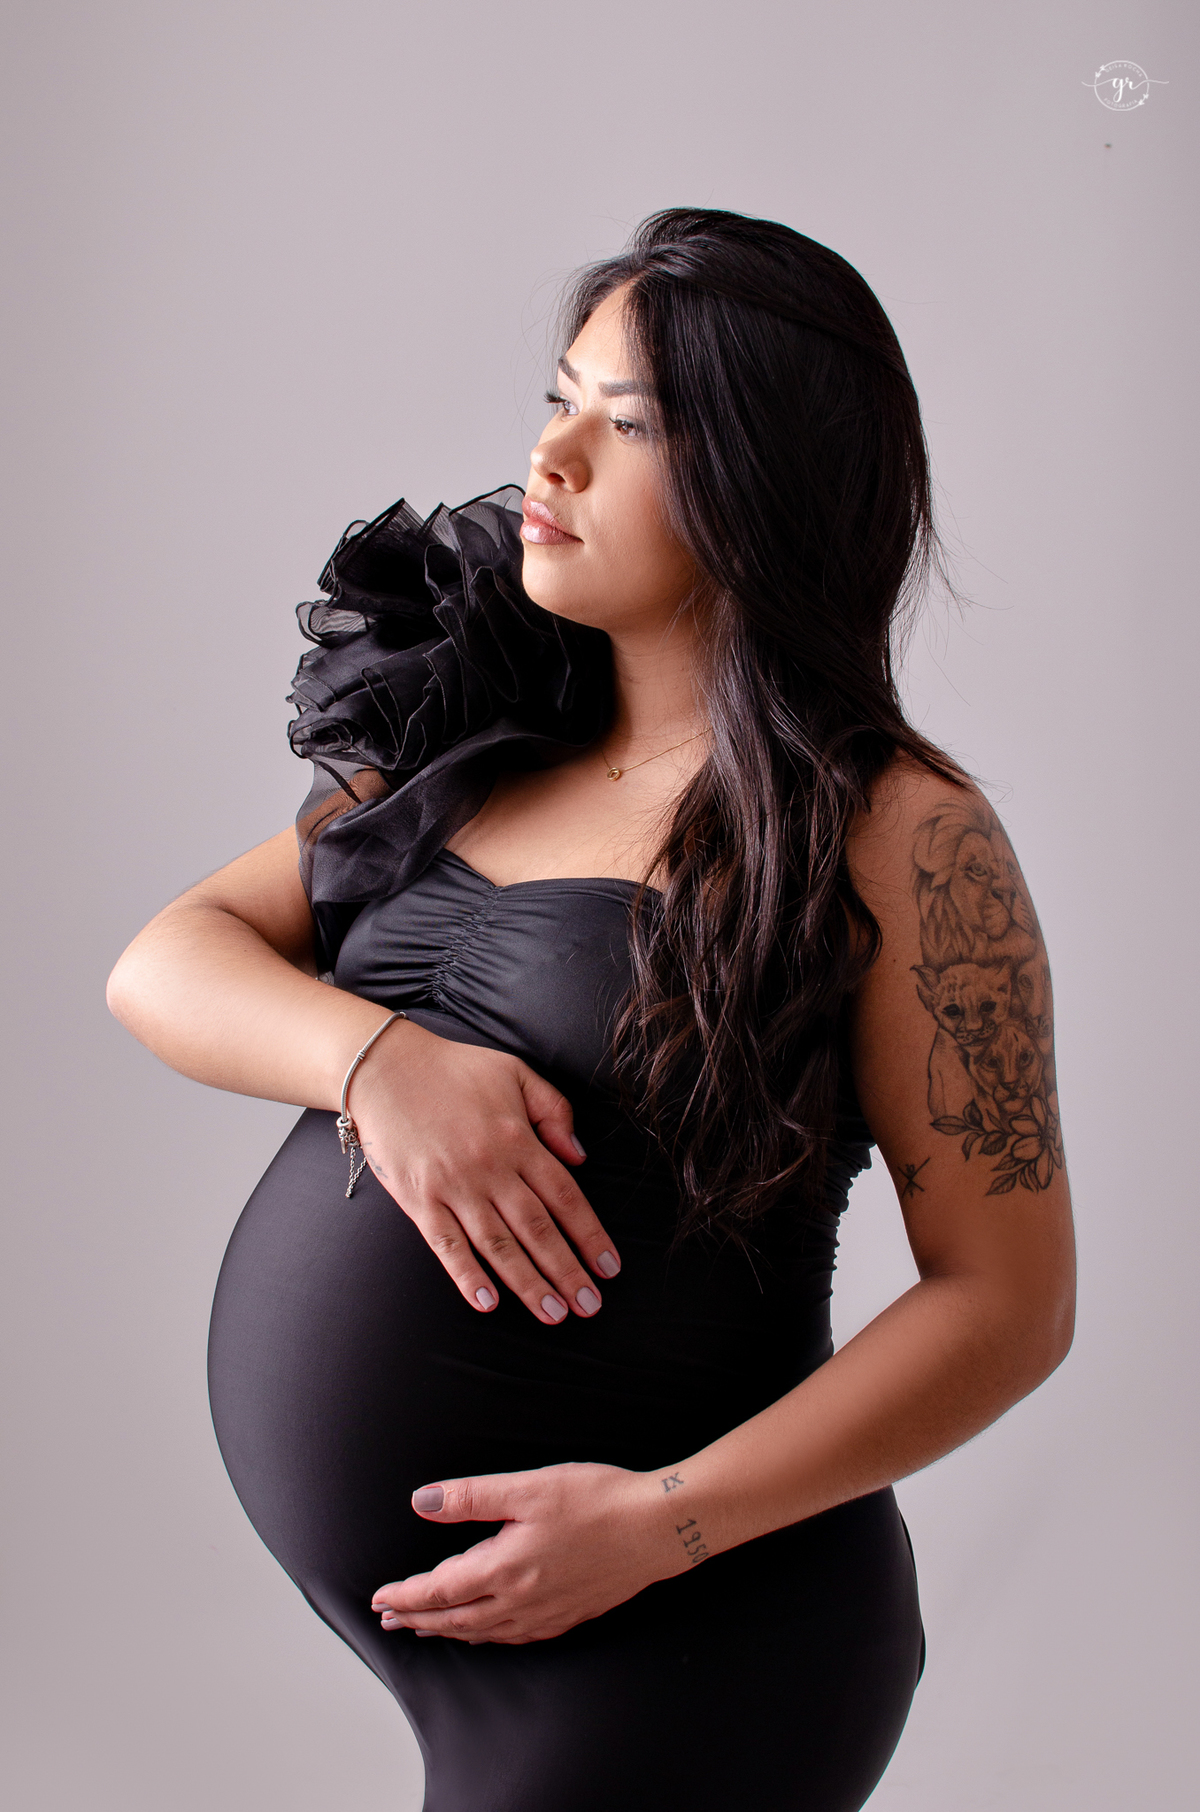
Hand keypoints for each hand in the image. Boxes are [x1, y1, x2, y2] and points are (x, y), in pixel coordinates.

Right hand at [352, 1022, 620, 1325]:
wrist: (385, 1069)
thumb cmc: (454, 1070)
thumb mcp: (516, 1073)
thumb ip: (554, 1110)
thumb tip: (579, 1155)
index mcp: (518, 1139)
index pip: (565, 1197)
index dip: (591, 1235)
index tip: (609, 1267)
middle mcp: (490, 1168)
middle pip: (538, 1229)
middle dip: (567, 1271)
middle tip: (589, 1306)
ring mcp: (453, 1187)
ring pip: (499, 1245)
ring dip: (528, 1283)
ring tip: (553, 1314)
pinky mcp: (418, 1200)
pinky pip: (446, 1245)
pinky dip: (466, 1275)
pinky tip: (487, 1303)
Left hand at [371, 1464, 665, 1644]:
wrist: (658, 1529)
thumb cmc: (597, 1500)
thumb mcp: (528, 1487)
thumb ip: (471, 1497)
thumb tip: (422, 1501)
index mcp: (504, 1568)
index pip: (439, 1590)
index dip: (406, 1595)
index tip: (379, 1598)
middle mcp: (520, 1601)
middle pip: (455, 1619)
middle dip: (417, 1619)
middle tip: (388, 1620)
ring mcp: (546, 1614)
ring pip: (484, 1633)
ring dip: (448, 1631)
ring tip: (426, 1628)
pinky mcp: (569, 1615)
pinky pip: (514, 1637)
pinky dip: (487, 1636)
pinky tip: (487, 1631)